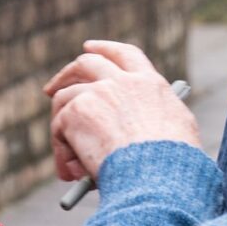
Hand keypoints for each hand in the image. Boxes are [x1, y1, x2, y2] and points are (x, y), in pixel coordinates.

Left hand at [44, 40, 198, 181]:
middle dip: (66, 74)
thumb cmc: (171, 167)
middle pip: (87, 63)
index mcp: (149, 84)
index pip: (124, 55)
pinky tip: (72, 174)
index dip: (105, 49)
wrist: (155, 177)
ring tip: (71, 162)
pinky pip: (58, 128)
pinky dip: (61, 152)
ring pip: (65, 99)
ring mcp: (97, 93)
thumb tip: (134, 130)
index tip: (89, 48)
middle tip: (52, 89)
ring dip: (62, 129)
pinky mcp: (76, 111)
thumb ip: (152, 119)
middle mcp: (122, 81)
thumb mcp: (174, 132)